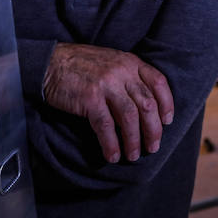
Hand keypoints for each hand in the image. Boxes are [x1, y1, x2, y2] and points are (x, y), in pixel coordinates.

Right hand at [43, 43, 173, 163]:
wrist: (50, 63)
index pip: (158, 82)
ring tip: (133, 155)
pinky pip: (105, 126)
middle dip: (153, 129)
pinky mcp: (89, 98)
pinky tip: (112, 155)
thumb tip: (145, 107)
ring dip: (133, 141)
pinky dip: (111, 144)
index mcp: (130, 62)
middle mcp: (122, 72)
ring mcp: (106, 84)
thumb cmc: (82, 65)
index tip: (167, 121)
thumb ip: (129, 77)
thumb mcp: (112, 62)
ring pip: (129, 117)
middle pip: (147, 104)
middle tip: (153, 147)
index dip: (166, 104)